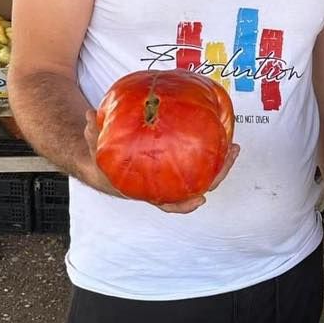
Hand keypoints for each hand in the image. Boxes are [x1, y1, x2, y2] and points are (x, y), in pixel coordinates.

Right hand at [82, 107, 239, 213]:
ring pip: (203, 176)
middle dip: (217, 174)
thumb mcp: (96, 152)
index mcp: (148, 191)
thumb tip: (90, 117)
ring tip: (234, 146)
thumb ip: (93, 137)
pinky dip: (212, 152)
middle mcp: (166, 187)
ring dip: (221, 163)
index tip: (199, 200)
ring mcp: (175, 177)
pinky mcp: (179, 165)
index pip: (169, 204)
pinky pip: (199, 162)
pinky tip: (221, 138)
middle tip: (231, 153)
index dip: (185, 205)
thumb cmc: (106, 164)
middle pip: (197, 188)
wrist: (107, 165)